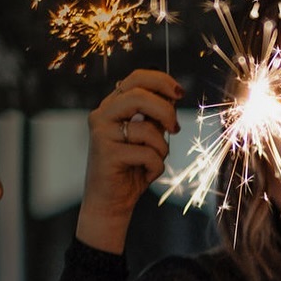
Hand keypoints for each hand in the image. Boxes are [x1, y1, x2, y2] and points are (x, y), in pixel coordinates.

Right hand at [77, 68, 182, 253]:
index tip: (180, 93)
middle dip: (166, 111)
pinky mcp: (106, 154)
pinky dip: (156, 167)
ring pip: (147, 129)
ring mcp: (101, 133)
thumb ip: (155, 117)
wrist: (111, 201)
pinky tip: (145, 174)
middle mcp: (102, 115)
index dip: (160, 80)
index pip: (135, 78)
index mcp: (112, 107)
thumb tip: (174, 95)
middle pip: (139, 95)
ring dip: (162, 149)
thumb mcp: (148, 138)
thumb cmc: (133, 168)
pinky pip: (148, 154)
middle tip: (175, 129)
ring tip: (154, 160)